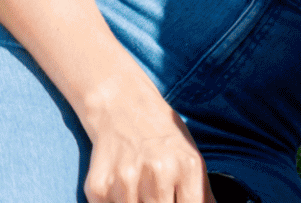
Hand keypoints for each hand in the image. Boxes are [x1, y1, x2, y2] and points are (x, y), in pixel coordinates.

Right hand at [79, 78, 212, 202]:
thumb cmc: (164, 137)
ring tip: (143, 192)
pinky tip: (123, 192)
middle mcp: (158, 172)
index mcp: (187, 166)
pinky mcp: (98, 187)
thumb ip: (202, 193)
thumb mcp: (192, 158)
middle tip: (160, 196)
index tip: (178, 201)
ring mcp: (126, 181)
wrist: (122, 107)